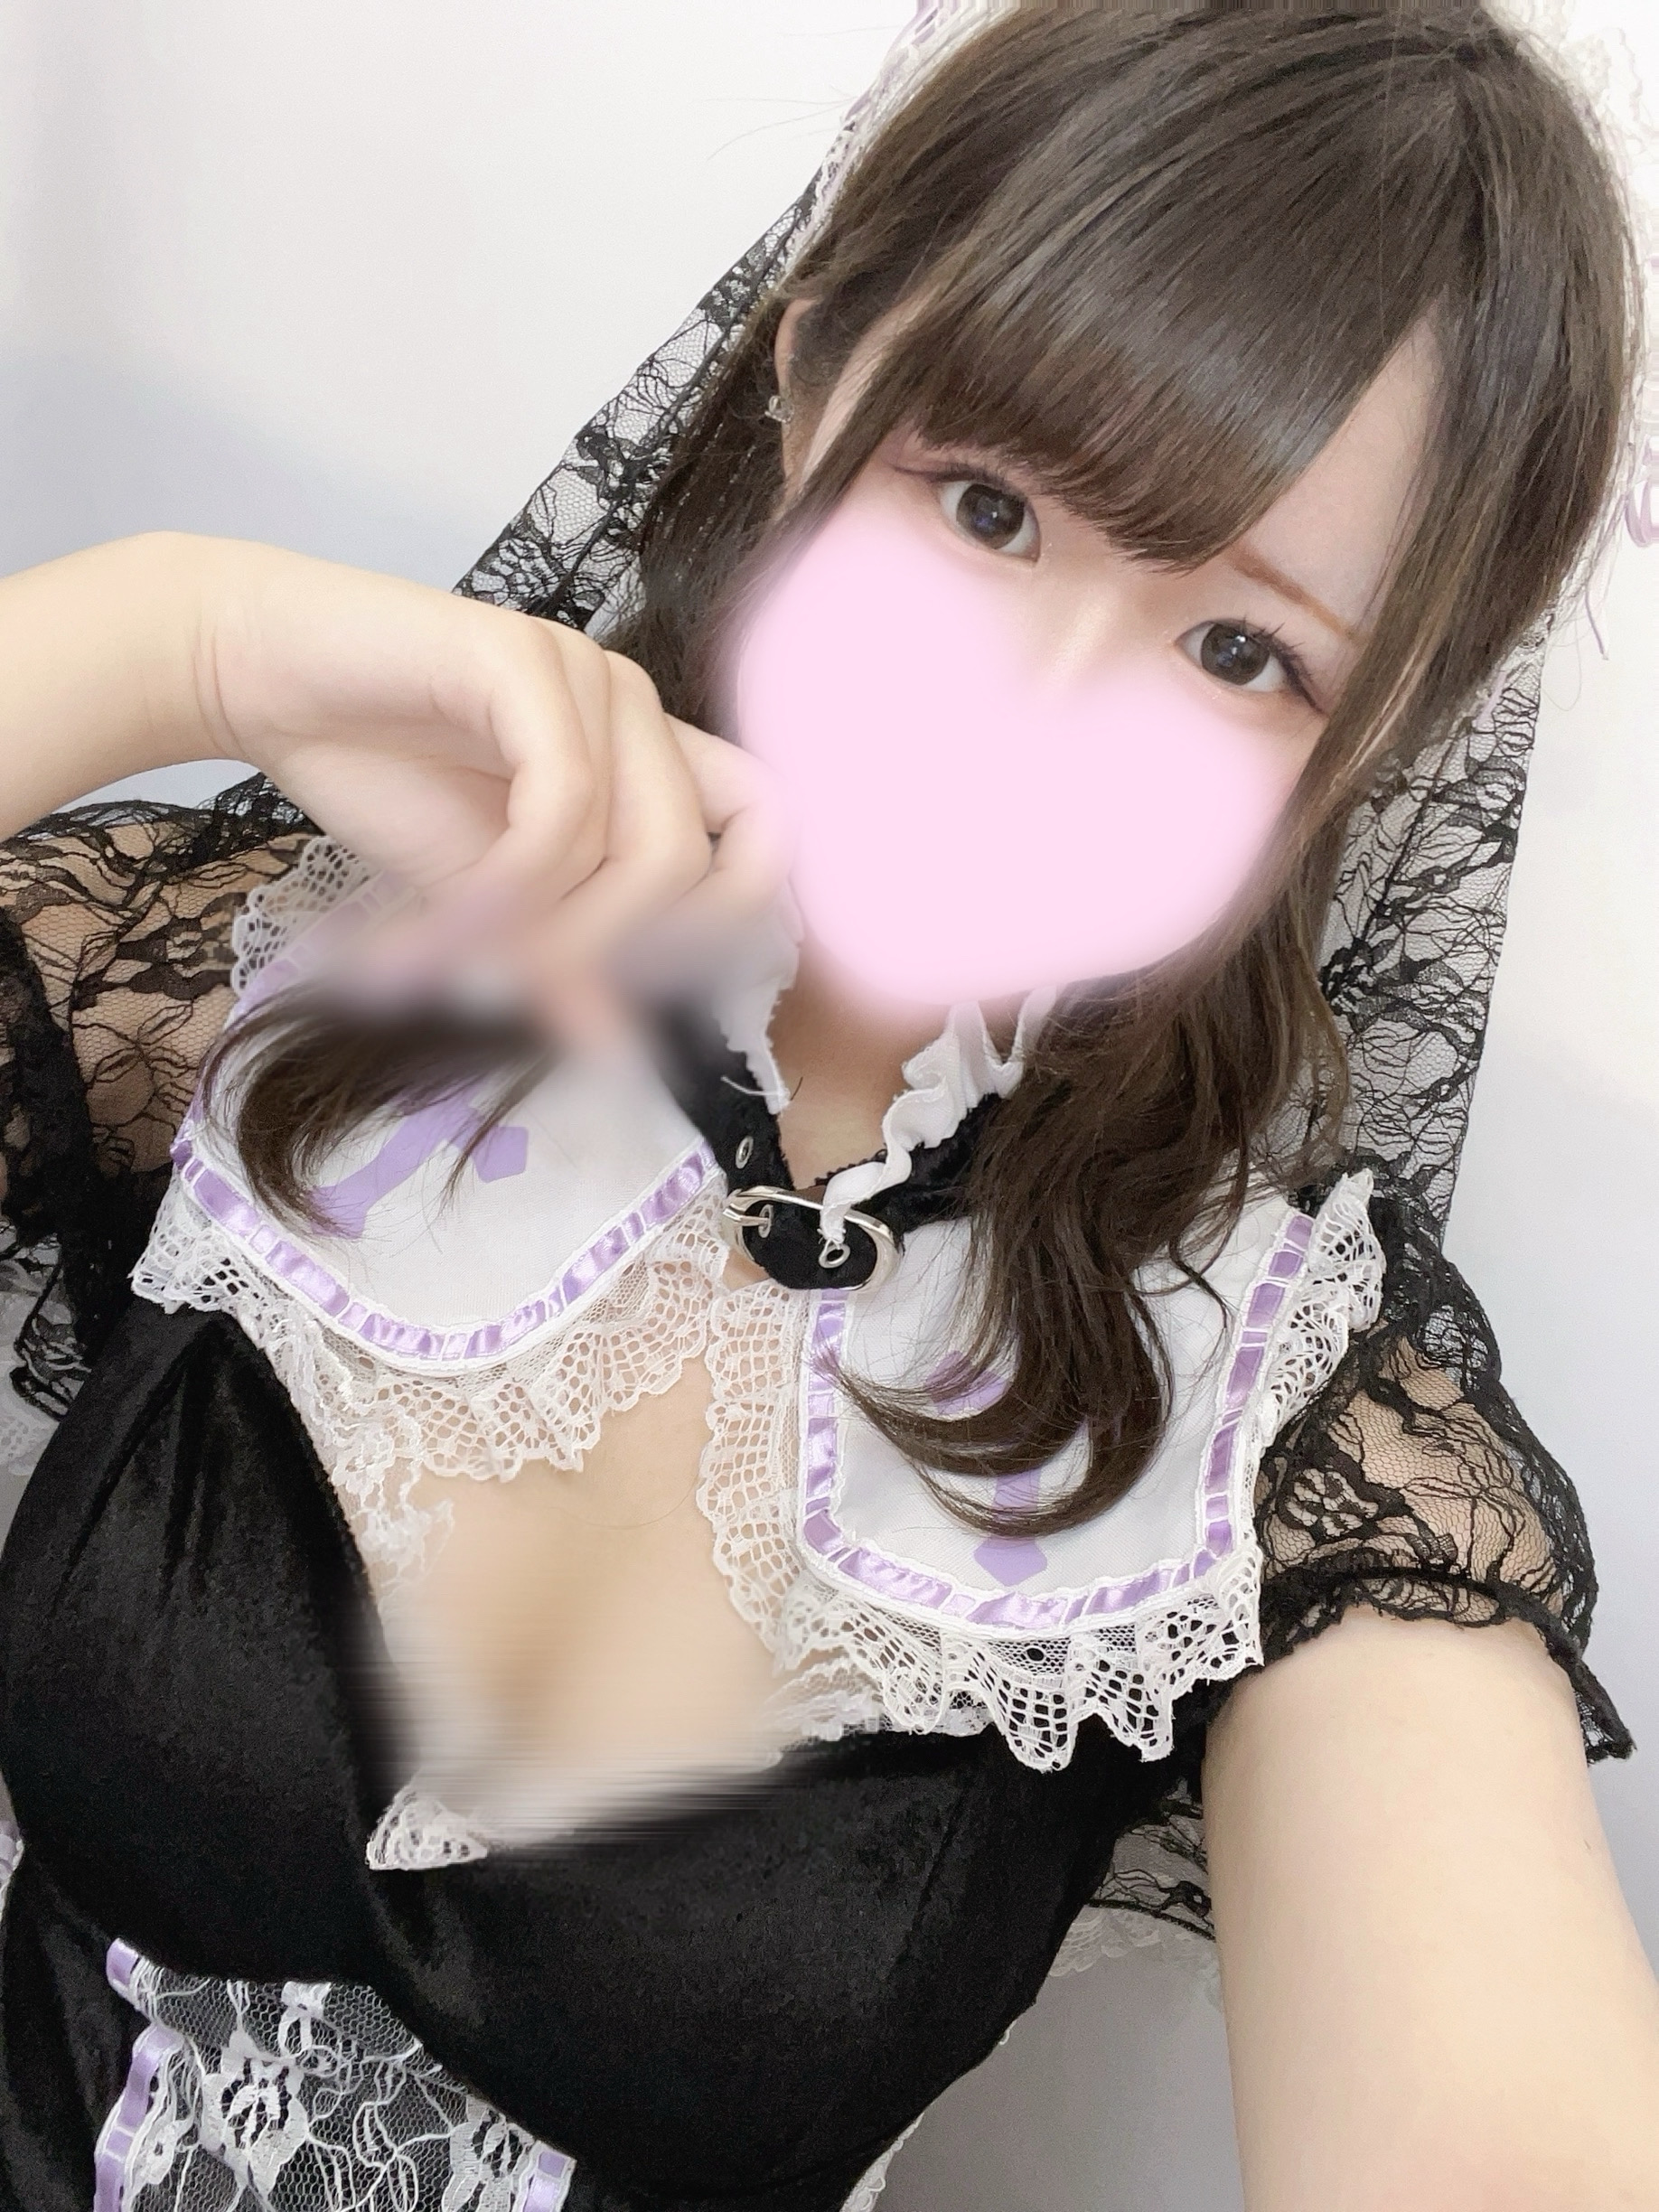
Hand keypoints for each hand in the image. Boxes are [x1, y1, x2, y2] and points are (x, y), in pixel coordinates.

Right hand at [192, 539, 787, 1030]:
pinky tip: (445, 922)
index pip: (764, 835)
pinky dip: (510, 891)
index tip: (629, 992)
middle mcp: (638, 710)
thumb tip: (618, 1051)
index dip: (726, 924)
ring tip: (456, 973)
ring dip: (549, 939)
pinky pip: (564, 807)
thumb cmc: (377, 767)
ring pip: (636, 850)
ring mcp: (590, 675)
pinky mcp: (526, 656)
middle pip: (698, 870)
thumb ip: (554, 961)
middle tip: (515, 999)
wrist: (260, 674)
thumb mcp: (481, 895)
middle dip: (612, 962)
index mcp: (647, 755)